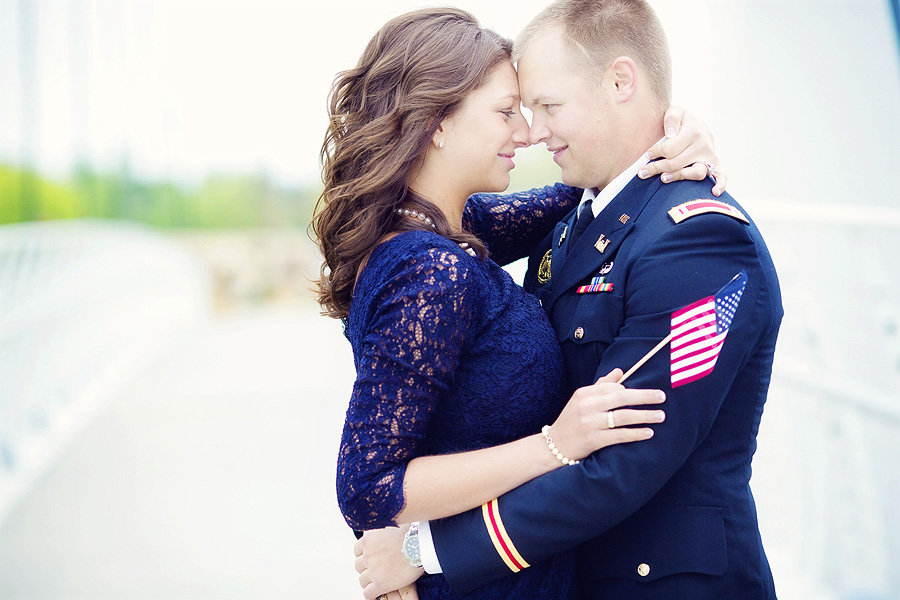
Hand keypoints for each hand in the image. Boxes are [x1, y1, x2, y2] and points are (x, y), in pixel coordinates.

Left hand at [354, 525, 423, 599]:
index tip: (371, 559)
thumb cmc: (412, 534)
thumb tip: (385, 531)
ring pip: (362, 580)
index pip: (357, 550)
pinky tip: (377, 593)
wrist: (420, 546)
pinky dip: (371, 594)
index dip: (364, 555)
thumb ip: (383, 531)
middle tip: (377, 570)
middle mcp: (368, 554)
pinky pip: (368, 593)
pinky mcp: (380, 583)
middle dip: (367, 568)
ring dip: (369, 581)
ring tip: (378, 582)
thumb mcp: (392, 525)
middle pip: (359, 566)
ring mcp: (373, 570)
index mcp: (368, 539)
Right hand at [548, 368, 665, 460]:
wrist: (555, 446)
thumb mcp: (582, 400)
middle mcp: (587, 406)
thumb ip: (601, 385)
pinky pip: (620, 435)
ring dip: (645, 415)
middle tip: (662, 397)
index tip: (647, 393)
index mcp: (584, 393)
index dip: (632, 390)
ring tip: (661, 416)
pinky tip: (648, 432)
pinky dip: (636, 433)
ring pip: (623, 416)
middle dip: (645, 396)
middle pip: (622, 397)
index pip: (613, 387)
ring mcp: (590, 423)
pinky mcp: (594, 440)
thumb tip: (620, 371)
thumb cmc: (572, 420)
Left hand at [638, 106, 726, 196]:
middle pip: (676, 163)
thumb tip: (670, 134)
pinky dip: (720, 184)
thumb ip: (671, 117)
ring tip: (663, 178)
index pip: (669, 149)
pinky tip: (714, 192)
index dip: (655, 153)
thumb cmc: (683, 122)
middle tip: (643, 172)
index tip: (648, 155)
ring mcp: (710, 156)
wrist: (700, 126)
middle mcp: (703, 145)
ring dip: (677, 177)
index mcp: (693, 132)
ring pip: (695, 173)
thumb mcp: (676, 112)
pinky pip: (722, 177)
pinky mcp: (716, 165)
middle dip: (657, 168)